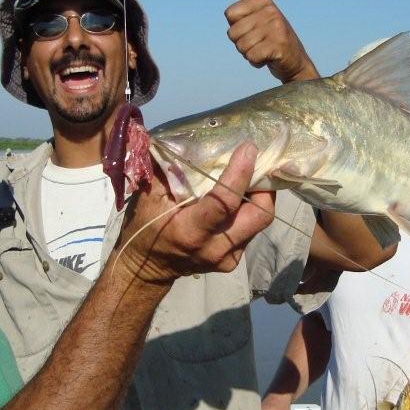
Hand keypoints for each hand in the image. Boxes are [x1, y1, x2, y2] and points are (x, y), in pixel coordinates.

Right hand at [114, 141, 274, 284]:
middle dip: (264, 187)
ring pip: (260, 222)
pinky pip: (252, 230)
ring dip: (260, 197)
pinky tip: (240, 198)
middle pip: (258, 216)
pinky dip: (250, 209)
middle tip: (258, 165)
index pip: (224, 202)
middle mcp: (214, 248)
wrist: (147, 267)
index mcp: (190, 231)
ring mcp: (227, 257)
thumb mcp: (150, 196)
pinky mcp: (233, 260)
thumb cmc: (146, 226)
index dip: (239, 174)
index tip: (248, 149)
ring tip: (251, 177)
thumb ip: (170, 170)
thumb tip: (188, 141)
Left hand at [224, 0, 317, 82]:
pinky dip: (256, 62)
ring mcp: (277, 28)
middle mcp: (272, 11)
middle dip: (241, 43)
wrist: (294, 61)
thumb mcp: (258, 11)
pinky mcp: (279, 46)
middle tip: (259, 43)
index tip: (253, 29)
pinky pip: (252, 56)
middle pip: (233, 32)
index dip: (236, 27)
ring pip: (241, 46)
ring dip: (249, 53)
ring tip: (264, 50)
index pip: (229, 15)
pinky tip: (268, 58)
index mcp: (264, 1)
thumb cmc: (271, 36)